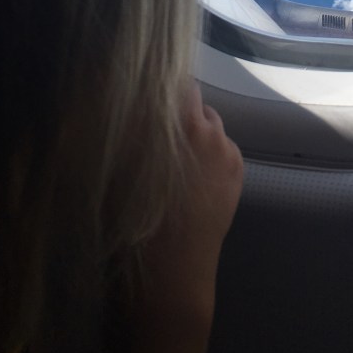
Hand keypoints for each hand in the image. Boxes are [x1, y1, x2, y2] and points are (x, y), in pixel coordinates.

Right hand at [104, 84, 242, 352]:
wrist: (170, 273)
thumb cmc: (131, 222)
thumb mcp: (114, 168)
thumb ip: (123, 128)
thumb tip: (119, 100)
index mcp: (172, 123)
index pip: (171, 80)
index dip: (156, 82)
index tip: (143, 89)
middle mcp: (204, 127)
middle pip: (192, 96)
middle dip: (174, 107)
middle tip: (155, 127)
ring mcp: (225, 148)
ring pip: (209, 121)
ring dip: (193, 128)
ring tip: (174, 155)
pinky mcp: (238, 167)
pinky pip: (222, 144)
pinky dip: (209, 150)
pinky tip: (192, 173)